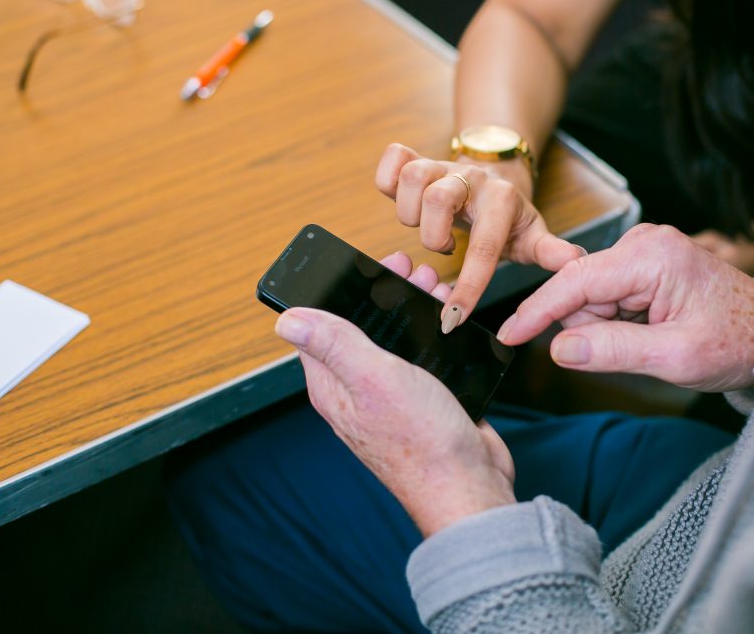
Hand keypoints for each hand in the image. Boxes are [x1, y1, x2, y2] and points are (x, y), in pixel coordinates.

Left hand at [274, 252, 515, 536]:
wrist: (468, 487)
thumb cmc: (420, 441)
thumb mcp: (373, 378)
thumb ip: (334, 344)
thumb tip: (286, 319)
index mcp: (333, 385)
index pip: (322, 327)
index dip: (340, 291)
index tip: (367, 265)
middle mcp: (357, 391)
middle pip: (362, 328)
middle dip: (385, 294)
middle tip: (411, 270)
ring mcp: (391, 398)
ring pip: (395, 341)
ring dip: (412, 310)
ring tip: (435, 286)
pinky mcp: (424, 403)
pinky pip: (423, 358)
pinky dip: (434, 334)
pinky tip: (450, 320)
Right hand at [375, 143, 585, 331]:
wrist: (495, 179)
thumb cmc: (509, 218)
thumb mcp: (533, 237)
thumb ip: (551, 251)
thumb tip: (575, 261)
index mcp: (502, 201)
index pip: (484, 247)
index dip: (469, 286)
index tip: (453, 318)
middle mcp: (471, 178)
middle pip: (438, 198)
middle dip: (434, 236)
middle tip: (447, 247)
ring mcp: (441, 165)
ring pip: (412, 177)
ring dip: (410, 213)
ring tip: (429, 228)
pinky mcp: (415, 158)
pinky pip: (392, 157)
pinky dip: (388, 180)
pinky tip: (403, 200)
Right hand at [497, 224, 753, 391]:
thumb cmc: (738, 341)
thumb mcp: (676, 358)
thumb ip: (614, 351)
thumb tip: (559, 349)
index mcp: (652, 257)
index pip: (574, 284)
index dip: (537, 312)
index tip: (507, 335)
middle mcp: (643, 244)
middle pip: (579, 291)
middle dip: (590, 328)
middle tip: (639, 350)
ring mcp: (643, 251)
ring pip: (589, 297)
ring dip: (605, 327)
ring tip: (651, 340)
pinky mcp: (644, 264)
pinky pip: (605, 296)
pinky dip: (615, 321)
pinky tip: (648, 330)